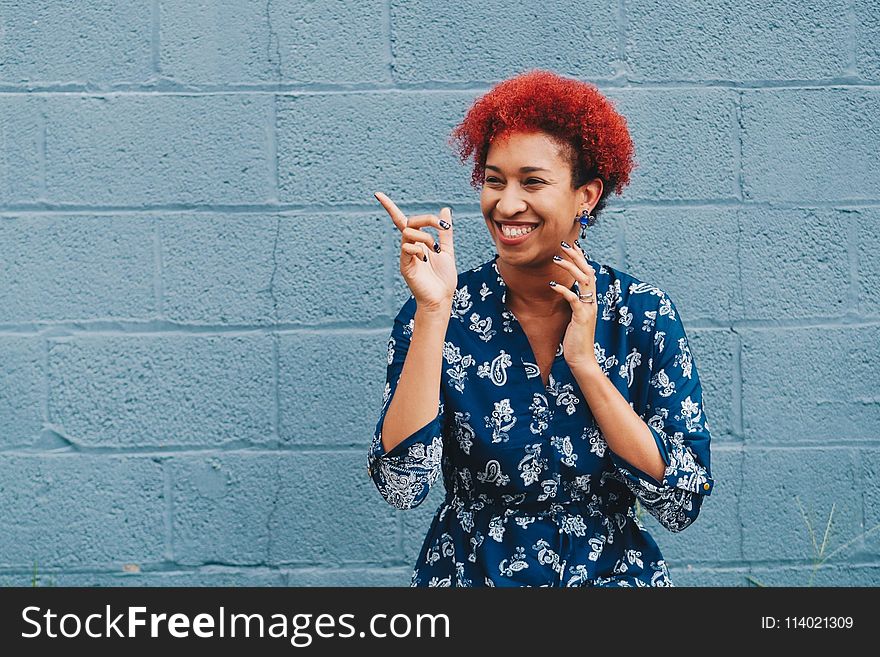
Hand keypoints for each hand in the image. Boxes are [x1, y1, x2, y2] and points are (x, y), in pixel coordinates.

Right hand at [374, 191, 457, 311]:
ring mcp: (406, 256)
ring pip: (408, 233)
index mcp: (418, 242)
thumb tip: (445, 210)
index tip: (377, 194)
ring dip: (425, 237)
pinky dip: (418, 249)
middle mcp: (409, 247)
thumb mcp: (447, 250)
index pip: (402, 221)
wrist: (442, 298)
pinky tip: (426, 259)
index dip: (389, 207)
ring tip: (435, 250)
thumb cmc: (444, 278)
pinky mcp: (405, 266)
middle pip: (409, 222)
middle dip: (427, 219)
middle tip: (442, 226)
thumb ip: (445, 231)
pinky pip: (407, 248)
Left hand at [549, 240, 599, 369]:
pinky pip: (574, 299)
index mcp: (591, 300)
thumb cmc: (576, 339)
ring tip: (556, 259)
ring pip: (583, 281)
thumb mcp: (575, 317)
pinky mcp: (581, 317)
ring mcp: (588, 309)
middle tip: (564, 244)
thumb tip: (567, 291)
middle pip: (588, 272)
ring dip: (570, 268)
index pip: (588, 273)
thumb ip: (574, 303)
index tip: (572, 245)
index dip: (581, 258)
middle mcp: (592, 302)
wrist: (582, 358)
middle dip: (576, 256)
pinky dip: (564, 290)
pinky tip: (553, 285)